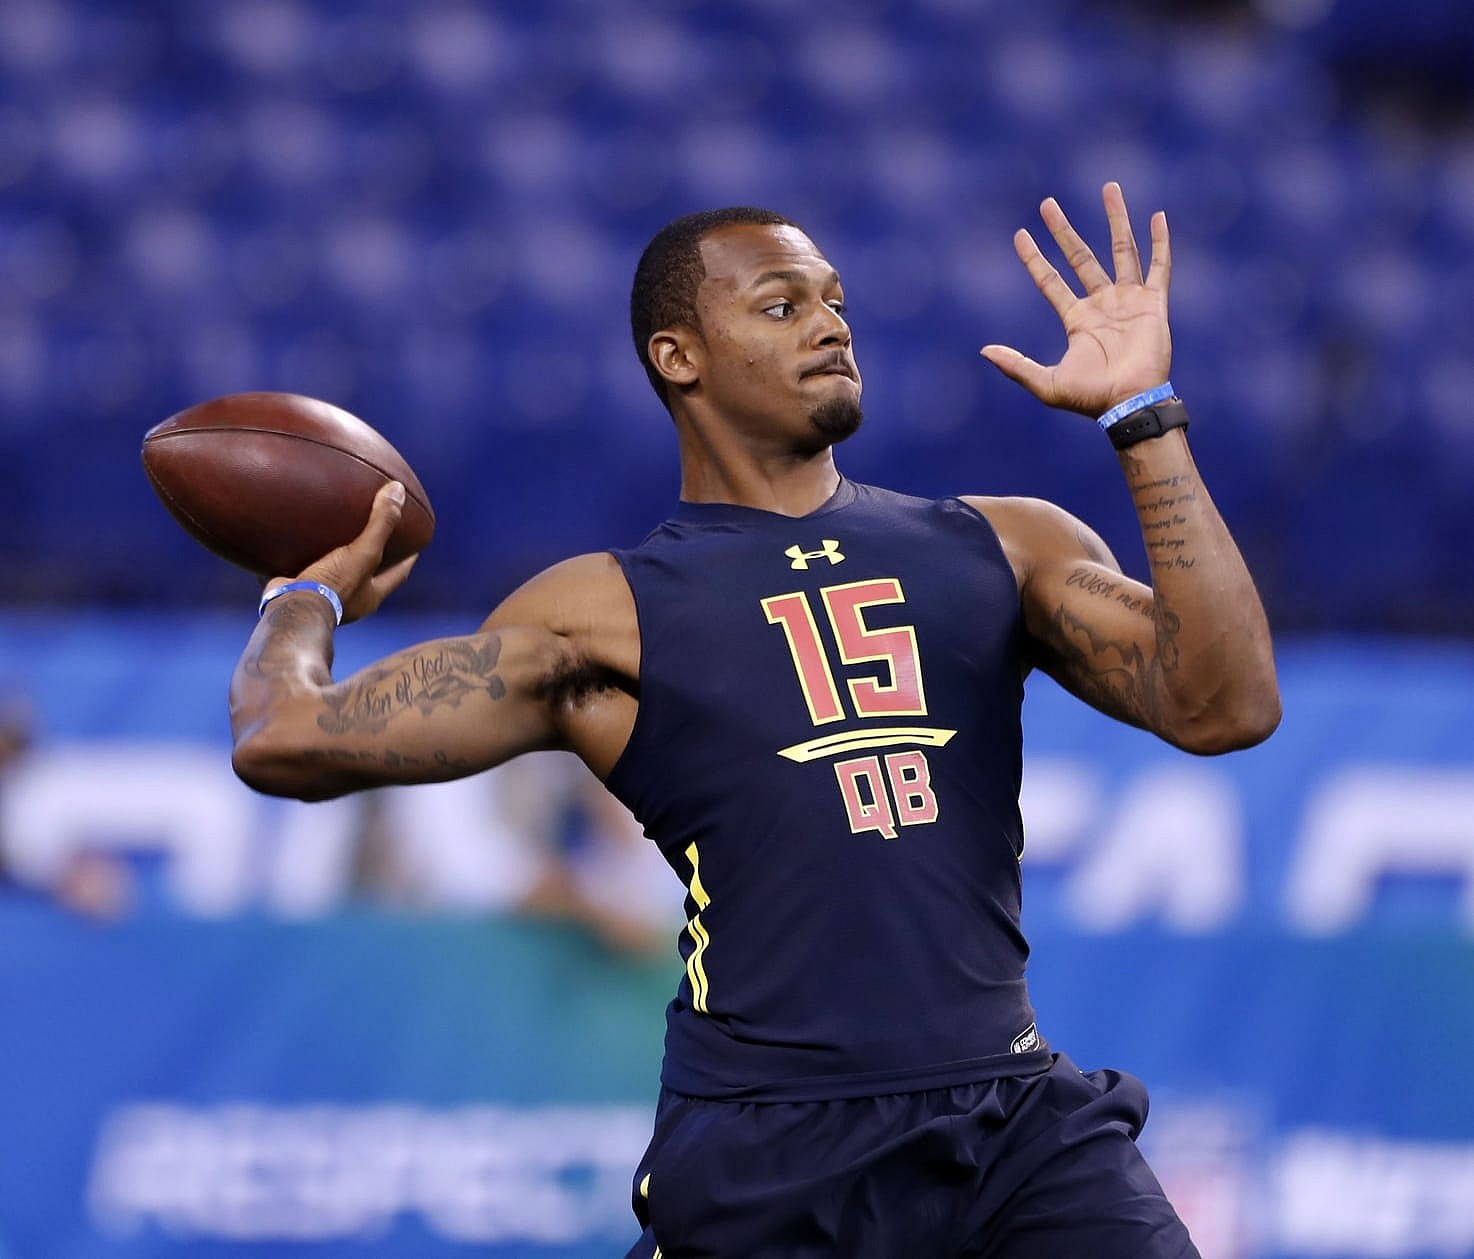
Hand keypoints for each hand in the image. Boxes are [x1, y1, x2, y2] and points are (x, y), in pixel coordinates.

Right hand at [263, 482, 417, 623]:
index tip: (414, 545)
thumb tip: (398, 490)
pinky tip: (301, 541)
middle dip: (373, 558)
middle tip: (375, 536)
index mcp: (371, 595)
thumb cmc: (333, 585)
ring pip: (338, 573)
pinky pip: (308, 570)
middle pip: (369, 575)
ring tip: (338, 534)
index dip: (407, 559)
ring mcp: (325, 597)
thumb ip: (381, 524)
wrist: (291, 606)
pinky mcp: (302, 590)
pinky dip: (307, 558)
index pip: (398, 574)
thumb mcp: (363, 552)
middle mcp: (351, 600)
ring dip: (339, 557)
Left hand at [981, 182, 1171, 417]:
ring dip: (1116, 219)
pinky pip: (1159, 267)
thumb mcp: (1046, 383)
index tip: (1020, 234)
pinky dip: (1160, 243)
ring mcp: (1128, 301)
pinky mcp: (1154, 304)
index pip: (1050, 280)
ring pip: (1121, 250)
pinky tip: (1157, 217)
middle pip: (1080, 256)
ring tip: (1109, 188)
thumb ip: (1016, 366)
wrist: (1130, 403)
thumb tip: (984, 351)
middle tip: (1047, 203)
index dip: (1034, 258)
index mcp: (1076, 319)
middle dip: (1063, 230)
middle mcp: (1102, 304)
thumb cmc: (1090, 398)